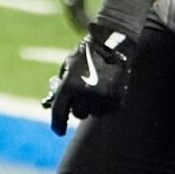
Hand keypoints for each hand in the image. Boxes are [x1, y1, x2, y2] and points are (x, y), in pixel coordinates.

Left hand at [43, 0, 154, 136]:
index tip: (59, 131)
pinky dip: (106, 102)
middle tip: (81, 97)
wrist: (114, 43)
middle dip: (78, 108)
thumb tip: (57, 102)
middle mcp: (84, 95)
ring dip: (93, 104)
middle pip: (78, 114)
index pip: (59, 112)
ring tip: (97, 85)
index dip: (57, 124)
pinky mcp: (117, 100)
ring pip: (94, 112)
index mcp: (69, 86)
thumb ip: (63, 84)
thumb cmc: (88, 53)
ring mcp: (102, 99)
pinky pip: (108, 109)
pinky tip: (108, 87)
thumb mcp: (69, 65)